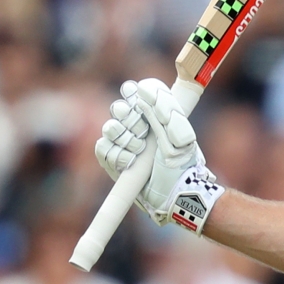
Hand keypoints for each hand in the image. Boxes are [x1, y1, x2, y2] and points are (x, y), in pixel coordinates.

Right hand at [96, 78, 216, 225]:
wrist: (172, 193)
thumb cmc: (181, 165)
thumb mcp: (182, 137)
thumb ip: (168, 113)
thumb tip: (145, 94)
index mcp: (153, 114)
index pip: (134, 90)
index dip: (133, 92)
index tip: (140, 101)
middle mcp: (136, 125)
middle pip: (118, 107)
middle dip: (131, 119)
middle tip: (144, 133)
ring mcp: (122, 142)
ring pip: (109, 127)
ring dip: (125, 139)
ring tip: (140, 151)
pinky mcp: (111, 159)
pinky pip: (101, 147)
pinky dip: (116, 155)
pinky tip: (131, 162)